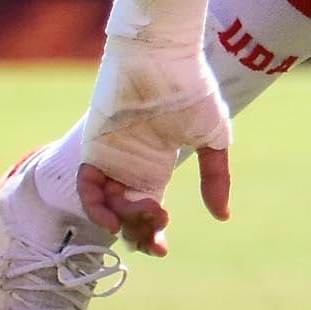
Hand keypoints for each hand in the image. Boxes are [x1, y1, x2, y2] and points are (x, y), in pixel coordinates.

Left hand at [74, 32, 232, 254]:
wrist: (164, 60)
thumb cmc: (191, 90)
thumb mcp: (213, 137)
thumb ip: (216, 176)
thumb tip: (222, 216)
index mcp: (157, 167)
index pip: (149, 212)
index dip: (153, 234)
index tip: (162, 250)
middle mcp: (130, 169)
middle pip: (127, 217)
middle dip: (141, 232)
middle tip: (157, 227)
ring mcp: (110, 160)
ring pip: (109, 208)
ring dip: (125, 219)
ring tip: (146, 208)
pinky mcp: (94, 150)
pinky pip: (88, 189)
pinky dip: (97, 207)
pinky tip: (114, 216)